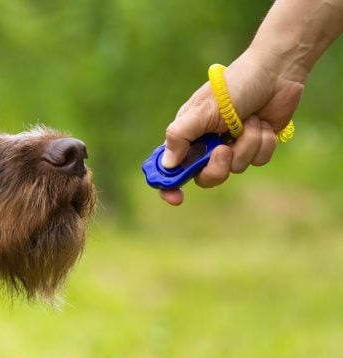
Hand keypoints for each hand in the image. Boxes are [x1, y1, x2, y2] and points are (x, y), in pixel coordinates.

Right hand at [158, 49, 303, 204]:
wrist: (275, 73)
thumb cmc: (234, 86)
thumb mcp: (202, 110)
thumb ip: (180, 136)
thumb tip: (167, 165)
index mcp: (187, 134)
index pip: (170, 166)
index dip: (169, 184)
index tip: (176, 198)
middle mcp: (207, 143)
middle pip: (205, 177)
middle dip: (218, 167)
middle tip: (224, 150)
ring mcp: (232, 146)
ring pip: (235, 168)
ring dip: (246, 144)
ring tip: (249, 121)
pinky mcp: (255, 146)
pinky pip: (257, 161)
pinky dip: (263, 142)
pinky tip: (262, 123)